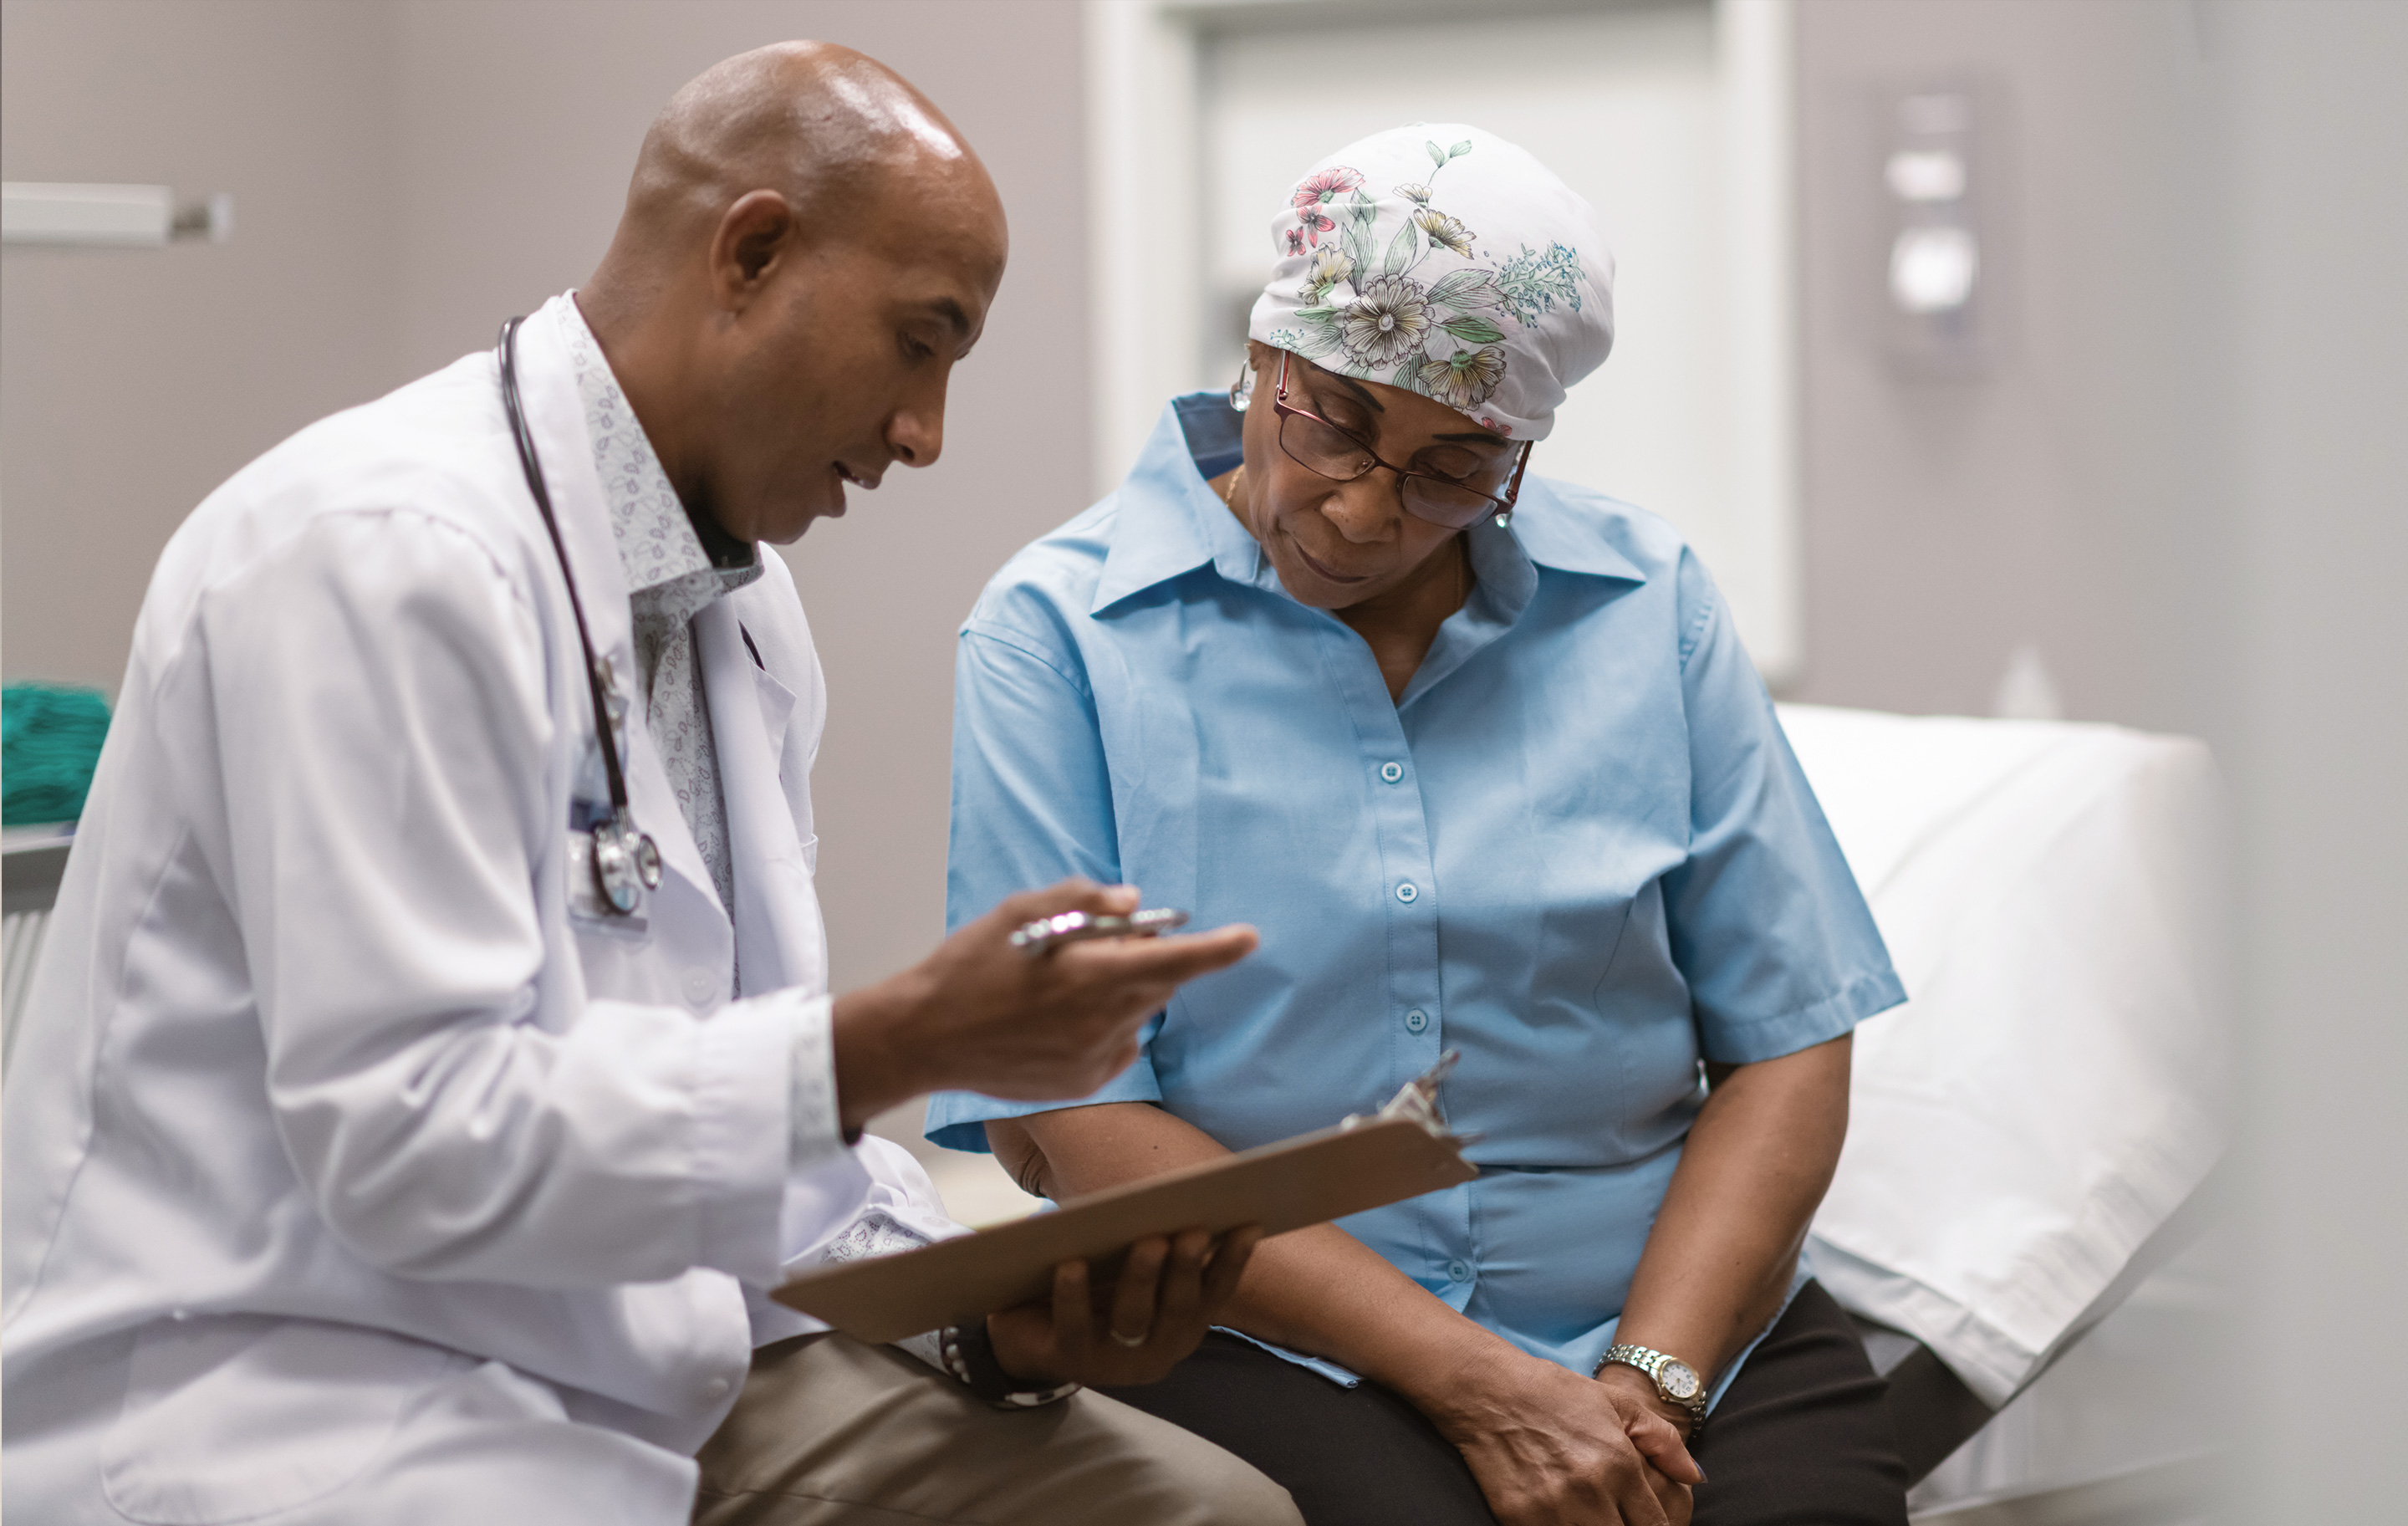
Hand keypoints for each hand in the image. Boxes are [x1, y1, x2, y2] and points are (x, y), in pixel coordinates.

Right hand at [831, 880, 1257, 1128]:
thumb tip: (1137, 904)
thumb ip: (1084, 901)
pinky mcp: (1083, 1082)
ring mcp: (1094, 1057)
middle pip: (1157, 983)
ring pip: (1137, 1013)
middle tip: (1099, 943)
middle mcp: (1102, 1020)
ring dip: (1119, 992)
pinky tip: (1057, 1020)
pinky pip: (1118, 1045)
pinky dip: (1104, 1026)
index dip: (1217, 950)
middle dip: (1146, 958)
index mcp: (1091, 974)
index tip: (1249, 939)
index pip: (1174, 961)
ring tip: (1061, 986)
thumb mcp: (1021, 912)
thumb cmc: (970, 966)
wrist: (925, 1037)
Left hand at [986, 1224, 1261, 1387]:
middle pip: (1177, 1309)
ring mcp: (1111, 1362)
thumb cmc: (1094, 1293)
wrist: (1029, 1334)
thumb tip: (1191, 1197)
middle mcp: (1154, 1352)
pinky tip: (1072, 1264)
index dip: (1233, 1263)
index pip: (1214, 1295)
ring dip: (1142, 1279)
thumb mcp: (1132, 1274)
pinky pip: (1073, 1327)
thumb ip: (1162, 1250)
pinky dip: (1074, 1295)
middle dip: (1187, 1269)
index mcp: (1180, 1329)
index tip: (1248, 1225)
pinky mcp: (1067, 1360)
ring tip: (1148, 1242)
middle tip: (1194, 1232)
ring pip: (1132, 1320)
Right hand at [1420, 1344, 1702, 1525]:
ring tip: (1594, 1517)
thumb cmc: (1554, 1393)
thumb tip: (1695, 1478)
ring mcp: (1551, 1508)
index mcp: (1618, 1463)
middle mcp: (1589, 1489)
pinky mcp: (1518, 1517)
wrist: (1487, 1389)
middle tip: (1621, 1521)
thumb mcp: (1617, 1403)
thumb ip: (1663, 1441)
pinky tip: (1565, 1520)